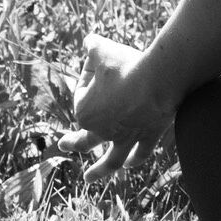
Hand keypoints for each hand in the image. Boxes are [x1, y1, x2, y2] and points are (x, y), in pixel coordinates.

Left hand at [55, 34, 179, 184]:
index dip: (93, 75)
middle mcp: (101, 130)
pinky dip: (134, 159)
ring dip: (99, 170)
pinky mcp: (147, 136)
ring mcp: (125, 137)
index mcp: (84, 111)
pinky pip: (139, 153)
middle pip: (84, 137)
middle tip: (63, 145)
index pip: (83, 94)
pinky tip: (129, 164)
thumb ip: (92, 46)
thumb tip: (89, 42)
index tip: (108, 65)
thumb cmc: (126, 65)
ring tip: (89, 178)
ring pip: (110, 160)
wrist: (158, 79)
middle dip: (72, 142)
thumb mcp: (103, 49)